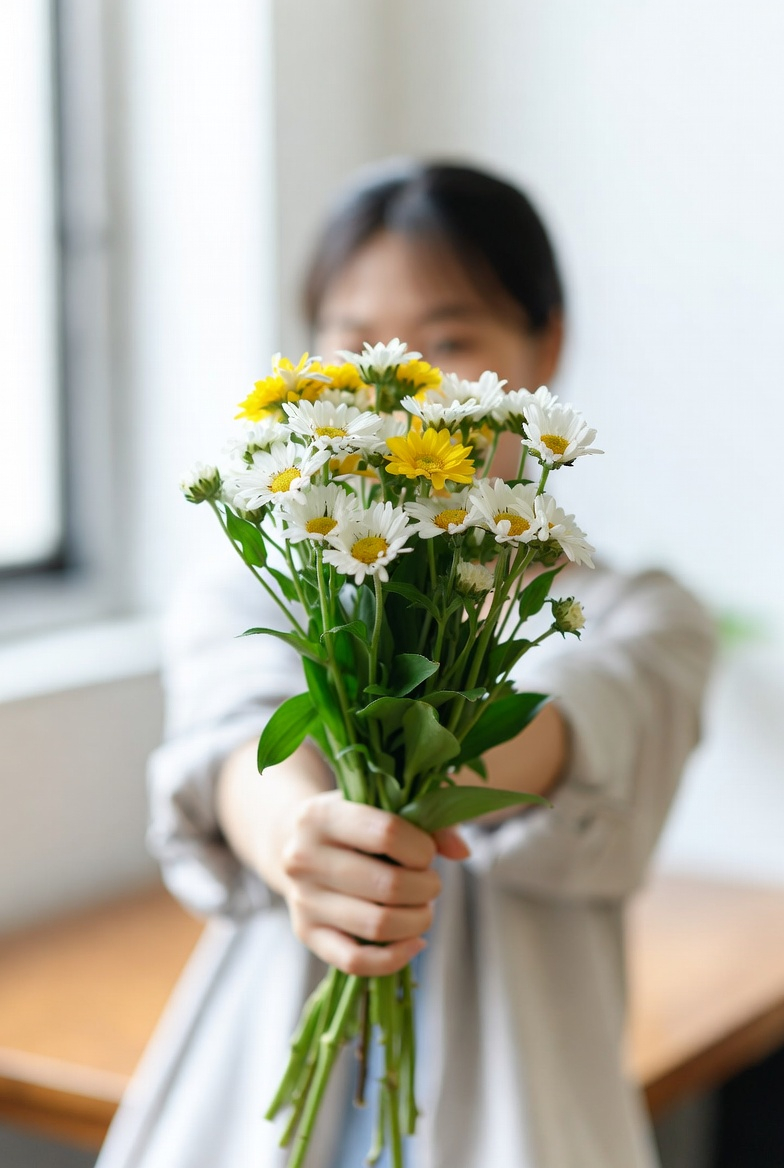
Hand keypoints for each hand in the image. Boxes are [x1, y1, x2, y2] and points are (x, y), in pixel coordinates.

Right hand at [280, 790, 469, 976]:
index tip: (427, 852)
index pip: (387, 834)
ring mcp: (303, 899)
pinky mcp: (306, 934)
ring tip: (423, 908)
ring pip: (377, 925)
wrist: (294, 842)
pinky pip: (355, 961)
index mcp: (321, 815)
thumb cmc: (352, 823)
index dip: (422, 848)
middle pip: (388, 886)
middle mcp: (303, 858)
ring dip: (417, 920)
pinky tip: (414, 942)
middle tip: (430, 883)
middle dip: (426, 888)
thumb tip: (462, 852)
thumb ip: (428, 820)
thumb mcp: (381, 805)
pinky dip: (395, 958)